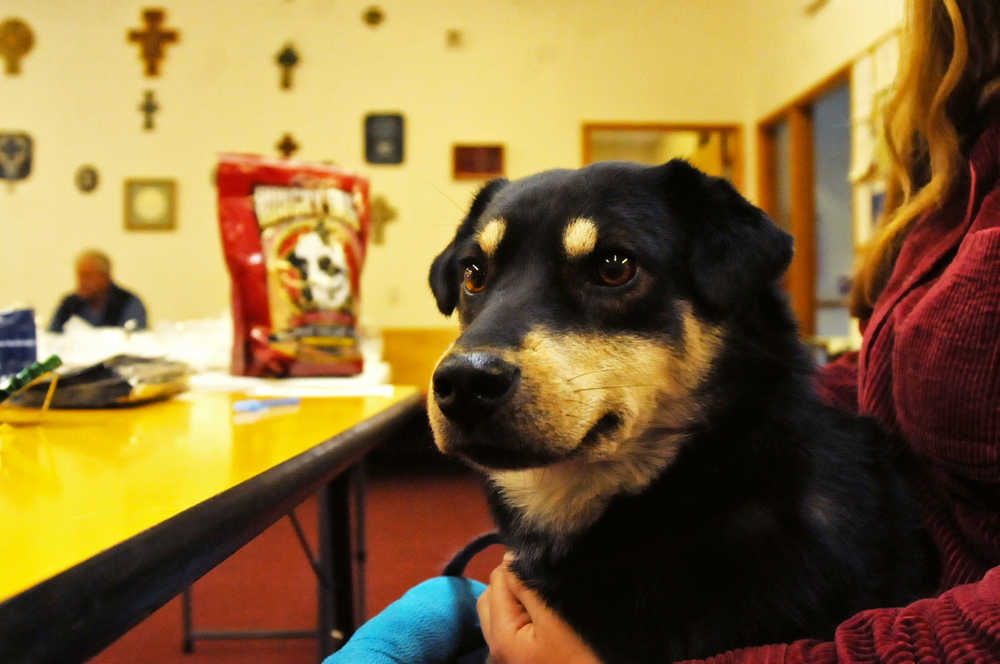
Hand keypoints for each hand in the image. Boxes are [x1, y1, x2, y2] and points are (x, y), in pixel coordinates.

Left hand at [477, 554, 602, 663]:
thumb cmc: (579, 656)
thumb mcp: (554, 619)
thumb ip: (527, 587)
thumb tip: (509, 557)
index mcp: (501, 634)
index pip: (496, 581)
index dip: (516, 566)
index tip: (541, 566)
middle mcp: (494, 645)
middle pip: (490, 596)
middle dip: (510, 581)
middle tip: (540, 582)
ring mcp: (503, 652)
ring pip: (496, 610)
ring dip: (513, 597)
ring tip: (541, 598)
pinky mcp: (513, 655)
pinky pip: (506, 625)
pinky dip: (517, 613)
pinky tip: (540, 614)